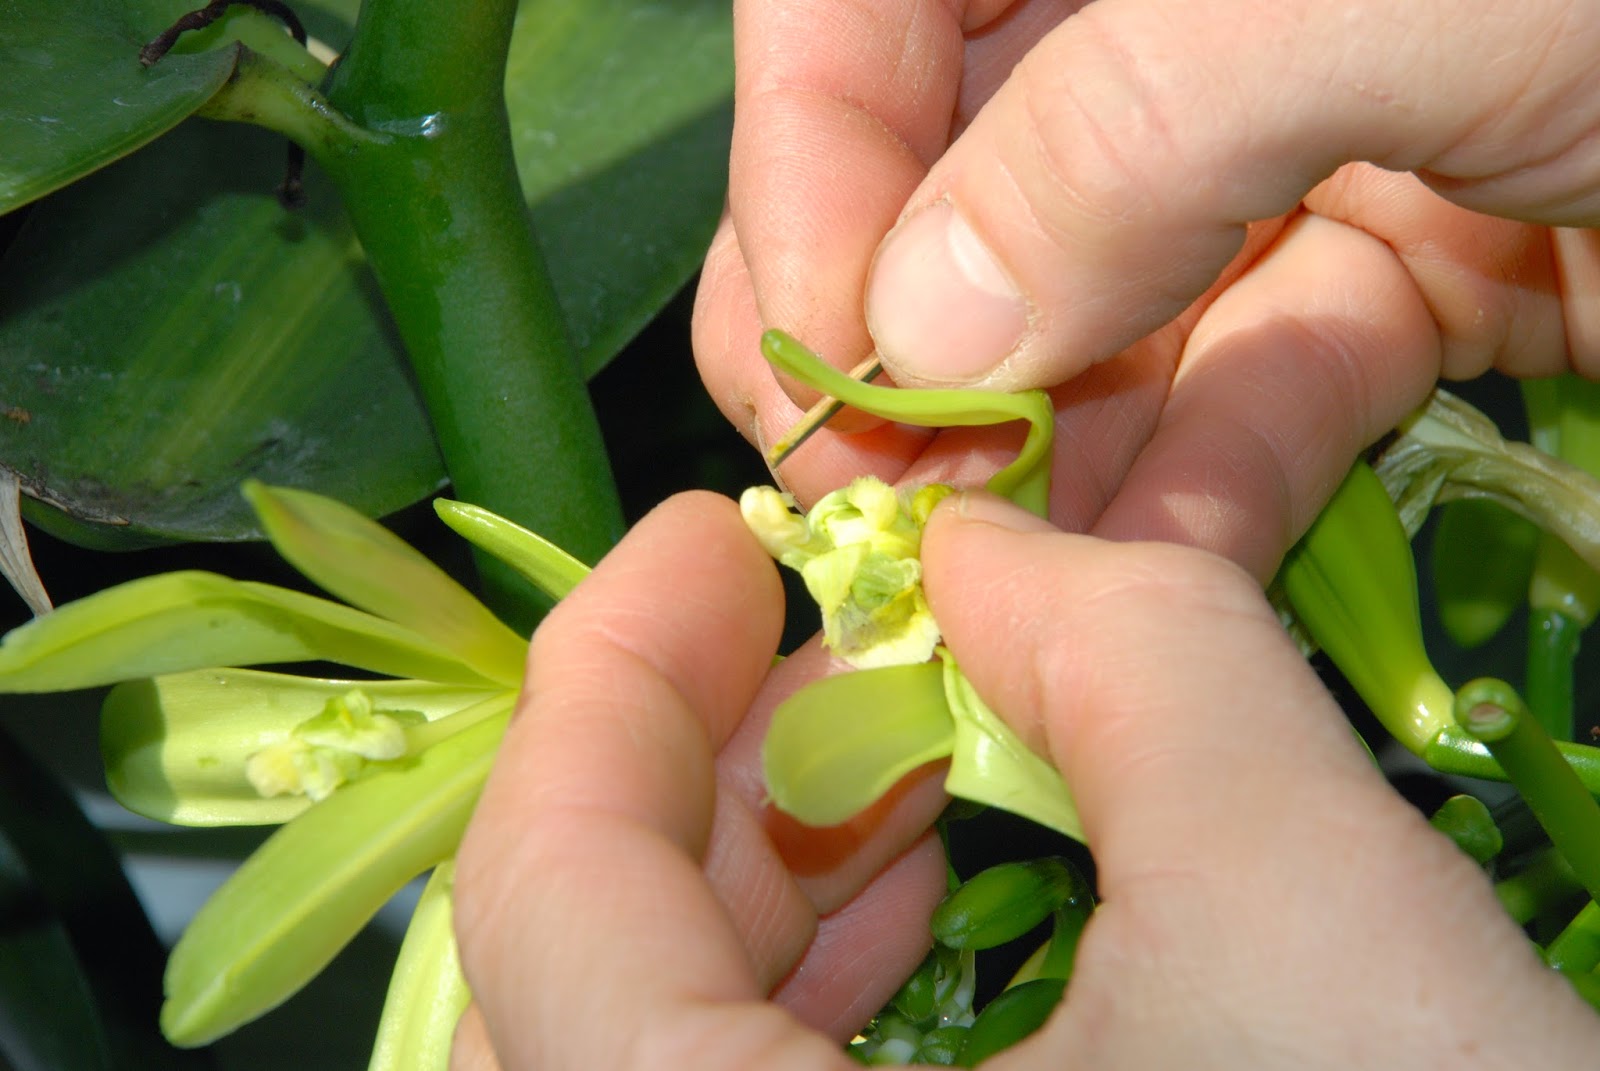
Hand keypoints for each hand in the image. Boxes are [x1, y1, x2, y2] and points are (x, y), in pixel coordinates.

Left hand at [448, 491, 1599, 1066]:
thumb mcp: (1307, 914)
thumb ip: (1135, 656)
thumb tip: (987, 550)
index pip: (543, 897)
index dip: (615, 671)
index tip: (717, 536)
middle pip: (579, 976)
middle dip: (705, 767)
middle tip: (828, 631)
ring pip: (647, 1054)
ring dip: (756, 877)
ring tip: (888, 747)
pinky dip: (798, 1000)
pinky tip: (914, 906)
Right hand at [694, 0, 1599, 579]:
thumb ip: (1136, 121)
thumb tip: (910, 329)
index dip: (802, 157)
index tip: (813, 344)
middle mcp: (1167, 12)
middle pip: (935, 163)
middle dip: (889, 326)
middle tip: (877, 476)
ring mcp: (1273, 140)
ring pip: (1068, 303)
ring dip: (1021, 444)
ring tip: (976, 569)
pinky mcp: (1379, 262)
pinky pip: (1230, 378)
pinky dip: (1182, 481)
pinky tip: (1140, 574)